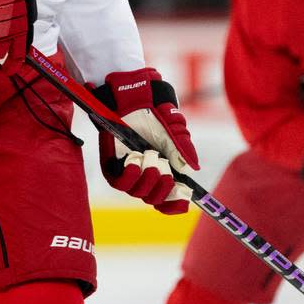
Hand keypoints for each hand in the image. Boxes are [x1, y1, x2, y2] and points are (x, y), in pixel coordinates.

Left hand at [93, 68, 197, 214]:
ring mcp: (128, 172)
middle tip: (167, 175)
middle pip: (153, 198)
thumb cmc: (154, 115)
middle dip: (163, 190)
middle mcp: (145, 175)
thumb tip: (192, 169)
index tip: (185, 203)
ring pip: (138, 192)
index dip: (175, 204)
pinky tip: (135, 165)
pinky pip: (119, 183)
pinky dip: (129, 177)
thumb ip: (183, 150)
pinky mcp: (112, 166)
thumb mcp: (174, 132)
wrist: (133, 100)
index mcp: (162, 170)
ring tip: (152, 163)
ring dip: (148, 181)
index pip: (168, 197)